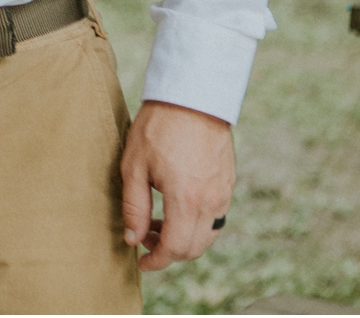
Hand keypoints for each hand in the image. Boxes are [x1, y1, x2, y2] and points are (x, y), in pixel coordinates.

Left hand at [120, 100, 235, 270]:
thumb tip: (132, 238)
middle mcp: (210, 202)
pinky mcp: (228, 184)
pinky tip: (174, 209)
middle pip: (193, 248)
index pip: (175, 248)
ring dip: (183, 239)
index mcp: (186, 199)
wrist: (192, 97)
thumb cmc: (158, 127)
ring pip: (207, 236)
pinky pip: (215, 218)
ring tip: (156, 222)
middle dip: (168, 252)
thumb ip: (134, 207)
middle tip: (143, 237)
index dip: (156, 260)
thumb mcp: (134, 166)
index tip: (141, 261)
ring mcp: (223, 194)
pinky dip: (195, 225)